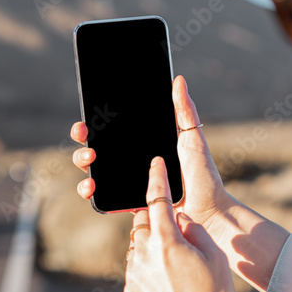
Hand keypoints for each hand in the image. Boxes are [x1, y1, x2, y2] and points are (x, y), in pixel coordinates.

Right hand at [71, 75, 231, 225]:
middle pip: (98, 149)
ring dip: (83, 162)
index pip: (114, 131)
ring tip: (89, 158)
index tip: (88, 117)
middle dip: (84, 140)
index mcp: (145, 146)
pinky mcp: (126, 204)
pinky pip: (102, 198)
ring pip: (94, 172)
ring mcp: (127, 185)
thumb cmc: (204, 176)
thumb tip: (178, 79)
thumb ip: (184, 111)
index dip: (97, 123)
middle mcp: (133, 164)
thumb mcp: (192, 138)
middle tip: (85, 132)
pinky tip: (91, 184)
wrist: (208, 212)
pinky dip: (89, 190)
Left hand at [124, 157, 236, 291]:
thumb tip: (180, 219)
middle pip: (143, 222)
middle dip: (155, 218)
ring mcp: (134, 275)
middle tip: (174, 227)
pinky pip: (137, 268)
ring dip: (152, 244)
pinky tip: (169, 281)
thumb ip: (195, 230)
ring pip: (138, 246)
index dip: (157, 178)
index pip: (157, 199)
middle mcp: (144, 255)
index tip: (155, 163)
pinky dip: (149, 265)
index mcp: (167, 242)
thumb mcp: (215, 257)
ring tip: (176, 261)